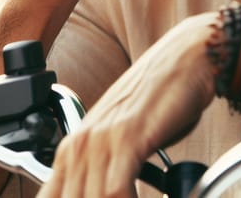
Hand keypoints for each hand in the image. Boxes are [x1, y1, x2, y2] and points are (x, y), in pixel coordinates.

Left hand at [38, 13, 218, 196]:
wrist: (189, 56)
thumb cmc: (164, 94)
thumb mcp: (127, 134)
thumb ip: (111, 166)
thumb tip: (114, 191)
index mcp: (75, 144)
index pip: (51, 197)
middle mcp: (81, 142)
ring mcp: (102, 138)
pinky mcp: (127, 136)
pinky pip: (115, 191)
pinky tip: (155, 197)